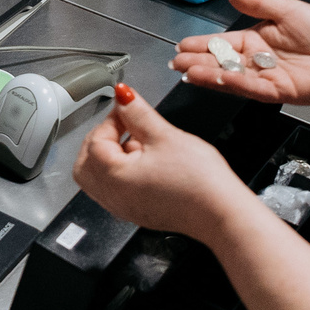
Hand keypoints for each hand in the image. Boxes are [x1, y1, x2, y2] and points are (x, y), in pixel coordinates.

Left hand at [72, 85, 252, 243]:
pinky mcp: (139, 213)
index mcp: (114, 178)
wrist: (223, 214)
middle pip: (86, 164)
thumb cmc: (200, 182)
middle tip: (123, 124)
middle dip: (100, 139)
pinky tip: (146, 162)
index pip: (95, 142)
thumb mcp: (165, 136)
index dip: (110, 120)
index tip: (127, 108)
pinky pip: (115, 190)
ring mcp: (125, 208)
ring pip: (98, 179)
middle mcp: (114, 198)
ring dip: (110, 156)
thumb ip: (138, 113)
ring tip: (139, 144)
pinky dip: (121, 172)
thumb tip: (122, 96)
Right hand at [170, 0, 309, 107]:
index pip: (222, 43)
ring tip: (186, 70)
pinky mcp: (276, 91)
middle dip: (197, 61)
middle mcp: (257, 61)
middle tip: (175, 60)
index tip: (182, 44)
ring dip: (207, 74)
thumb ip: (257, 1)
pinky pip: (249, 87)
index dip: (201, 44)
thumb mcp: (287, 9)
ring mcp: (265, 78)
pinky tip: (215, 78)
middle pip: (221, 62)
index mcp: (257, 40)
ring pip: (230, 76)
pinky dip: (231, 82)